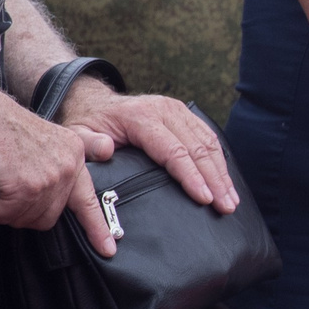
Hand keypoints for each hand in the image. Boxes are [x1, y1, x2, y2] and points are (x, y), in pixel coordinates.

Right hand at [0, 89, 103, 244]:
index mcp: (73, 156)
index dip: (97, 227)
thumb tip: (81, 176)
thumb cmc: (1, 129)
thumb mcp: (44, 141)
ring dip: (5, 209)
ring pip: (26, 218)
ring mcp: (49, 178)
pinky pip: (6, 214)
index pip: (88, 199)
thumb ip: (62, 163)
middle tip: (7, 191)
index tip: (108, 249)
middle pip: (48, 217)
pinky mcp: (27, 187)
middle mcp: (67, 168)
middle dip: (24, 211)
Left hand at [60, 81, 237, 213]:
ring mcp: (178, 110)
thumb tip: (107, 149)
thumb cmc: (87, 124)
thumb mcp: (77, 134)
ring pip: (209, 143)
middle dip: (214, 180)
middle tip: (226, 206)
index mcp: (141, 117)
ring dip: (222, 174)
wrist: (95, 101)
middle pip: (197, 148)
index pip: (174, 150)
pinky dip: (219, 161)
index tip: (204, 199)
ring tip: (231, 200)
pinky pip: (209, 138)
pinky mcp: (185, 115)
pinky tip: (226, 181)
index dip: (191, 176)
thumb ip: (88, 144)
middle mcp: (165, 110)